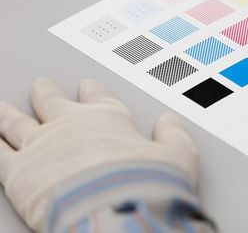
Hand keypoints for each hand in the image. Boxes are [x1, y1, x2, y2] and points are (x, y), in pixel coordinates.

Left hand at [0, 79, 197, 231]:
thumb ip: (174, 137)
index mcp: (109, 119)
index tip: (86, 86)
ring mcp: (40, 146)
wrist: (117, 212)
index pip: (98, 98)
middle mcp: (72, 125)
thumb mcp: (179, 157)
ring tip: (1, 109)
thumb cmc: (149, 185)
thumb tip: (170, 123)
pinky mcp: (17, 173)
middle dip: (46, 94)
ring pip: (16, 123)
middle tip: (40, 87)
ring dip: (7, 115)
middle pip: (52, 102)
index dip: (91, 91)